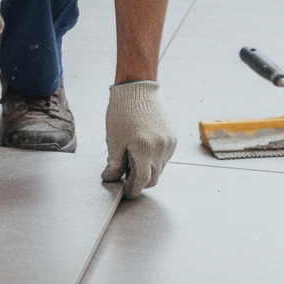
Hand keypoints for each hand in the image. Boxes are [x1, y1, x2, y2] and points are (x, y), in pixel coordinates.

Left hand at [101, 81, 176, 198]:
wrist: (136, 90)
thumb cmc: (121, 114)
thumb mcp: (113, 140)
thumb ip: (114, 164)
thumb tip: (110, 180)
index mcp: (144, 149)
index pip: (141, 181)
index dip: (131, 190)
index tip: (124, 192)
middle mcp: (161, 148)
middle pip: (152, 179)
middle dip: (138, 182)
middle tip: (124, 177)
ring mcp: (169, 143)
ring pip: (159, 169)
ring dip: (147, 170)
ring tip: (130, 159)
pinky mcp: (173, 138)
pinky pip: (164, 157)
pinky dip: (153, 159)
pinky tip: (140, 150)